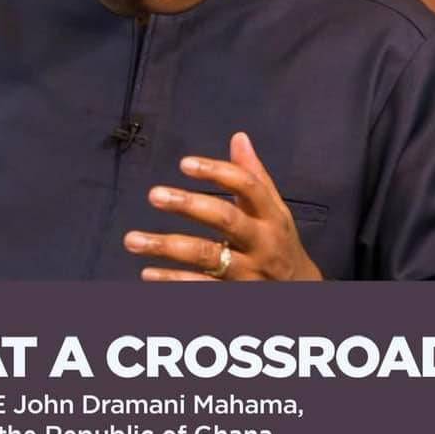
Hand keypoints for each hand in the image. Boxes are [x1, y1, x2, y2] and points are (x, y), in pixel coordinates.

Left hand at [124, 132, 322, 281]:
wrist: (302, 293)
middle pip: (226, 220)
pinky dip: (173, 282)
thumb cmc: (279, 243)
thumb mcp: (274, 210)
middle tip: (154, 194)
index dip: (217, 172)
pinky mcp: (236, 296)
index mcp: (272, 216)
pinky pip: (201, 288)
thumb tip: (239, 137)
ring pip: (207, 256)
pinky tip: (147, 273)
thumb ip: (254, 176)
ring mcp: (249, 273)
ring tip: (132, 239)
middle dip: (189, 205)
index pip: (248, 187)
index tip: (184, 163)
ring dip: (168, 246)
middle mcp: (262, 244)